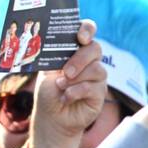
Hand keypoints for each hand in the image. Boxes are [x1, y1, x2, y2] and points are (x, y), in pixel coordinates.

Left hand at [29, 19, 104, 147]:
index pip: (87, 31)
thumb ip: (55, 58)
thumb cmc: (48, 92)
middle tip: (65, 72)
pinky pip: (94, 87)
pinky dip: (76, 92)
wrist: (51, 118)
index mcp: (74, 51)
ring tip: (61, 87)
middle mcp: (89, 61)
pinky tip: (66, 98)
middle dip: (80, 60)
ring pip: (97, 69)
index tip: (81, 37)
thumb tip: (60, 47)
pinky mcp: (100, 93)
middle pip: (95, 49)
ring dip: (75, 79)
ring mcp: (97, 77)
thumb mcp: (47, 72)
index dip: (87, 29)